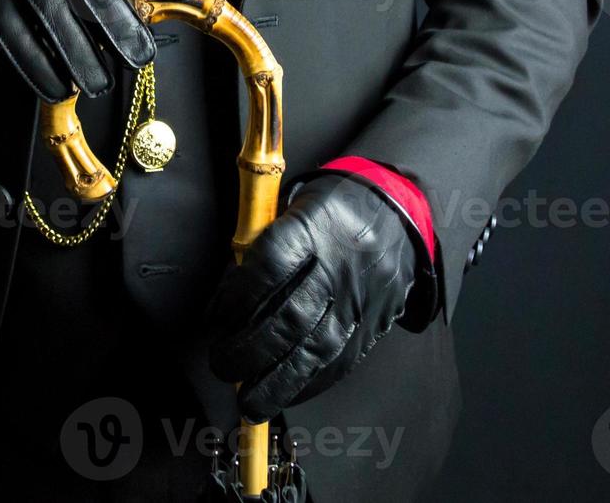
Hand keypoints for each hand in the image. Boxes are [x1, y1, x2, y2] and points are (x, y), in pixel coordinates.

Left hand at [207, 175, 418, 422]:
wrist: (395, 214)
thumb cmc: (328, 212)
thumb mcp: (292, 207)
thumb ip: (260, 248)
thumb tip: (224, 304)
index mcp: (314, 228)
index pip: (271, 265)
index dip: (238, 296)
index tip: (214, 318)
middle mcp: (340, 267)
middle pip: (293, 317)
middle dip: (250, 351)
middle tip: (221, 366)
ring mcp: (360, 300)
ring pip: (318, 349)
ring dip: (278, 382)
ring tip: (248, 402)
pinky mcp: (374, 324)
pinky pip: (342, 362)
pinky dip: (310, 383)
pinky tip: (284, 393)